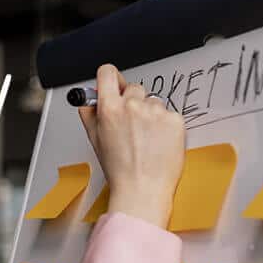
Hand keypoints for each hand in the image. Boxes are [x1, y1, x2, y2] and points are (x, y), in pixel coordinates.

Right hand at [78, 64, 185, 227]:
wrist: (143, 189)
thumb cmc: (120, 170)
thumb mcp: (95, 141)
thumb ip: (89, 115)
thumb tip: (87, 101)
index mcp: (110, 109)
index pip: (107, 73)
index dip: (109, 78)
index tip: (111, 82)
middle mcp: (133, 106)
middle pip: (133, 87)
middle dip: (132, 102)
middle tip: (132, 125)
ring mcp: (156, 112)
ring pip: (153, 101)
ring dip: (150, 114)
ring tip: (146, 139)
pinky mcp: (175, 119)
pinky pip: (169, 114)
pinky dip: (165, 125)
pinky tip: (158, 142)